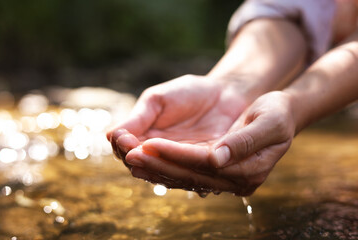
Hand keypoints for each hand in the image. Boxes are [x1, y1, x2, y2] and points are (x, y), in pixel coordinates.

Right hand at [107, 74, 247, 163]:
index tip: (122, 138)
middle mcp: (162, 156)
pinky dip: (186, 173)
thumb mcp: (158, 101)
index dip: (122, 147)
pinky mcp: (207, 166)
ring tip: (150, 162)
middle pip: (143, 167)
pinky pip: (195, 174)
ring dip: (157, 170)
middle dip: (137, 160)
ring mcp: (184, 163)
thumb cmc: (188, 92)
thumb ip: (138, 119)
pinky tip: (181, 169)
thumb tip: (109, 135)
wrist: (224, 93)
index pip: (126, 151)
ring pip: (166, 174)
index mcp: (146, 140)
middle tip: (132, 153)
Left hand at [121, 91, 295, 195]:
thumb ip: (245, 141)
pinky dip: (161, 162)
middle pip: (188, 175)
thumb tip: (215, 159)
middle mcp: (233, 180)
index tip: (148, 144)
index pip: (205, 164)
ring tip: (127, 154)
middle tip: (128, 153)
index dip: (176, 155)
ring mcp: (221, 176)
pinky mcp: (211, 168)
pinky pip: (182, 169)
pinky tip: (142, 155)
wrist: (276, 110)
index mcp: (250, 170)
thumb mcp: (270, 121)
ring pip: (181, 175)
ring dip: (153, 166)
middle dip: (157, 164)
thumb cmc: (277, 112)